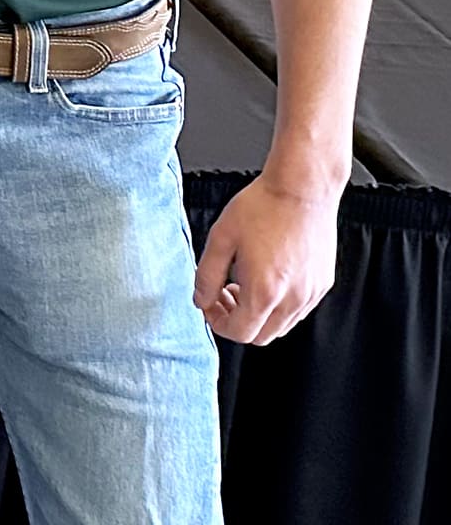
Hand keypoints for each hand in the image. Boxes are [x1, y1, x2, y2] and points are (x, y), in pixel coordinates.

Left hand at [192, 171, 338, 343]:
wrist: (302, 188)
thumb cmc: (263, 207)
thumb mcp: (220, 238)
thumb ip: (206, 275)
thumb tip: (200, 299)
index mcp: (265, 291)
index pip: (240, 333)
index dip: (218, 323)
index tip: (209, 303)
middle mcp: (293, 298)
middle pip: (261, 336)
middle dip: (237, 321)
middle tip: (223, 294)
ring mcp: (312, 293)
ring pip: (281, 326)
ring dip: (258, 315)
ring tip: (244, 282)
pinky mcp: (323, 283)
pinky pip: (298, 310)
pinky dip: (279, 306)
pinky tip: (267, 277)